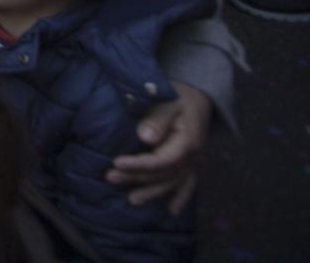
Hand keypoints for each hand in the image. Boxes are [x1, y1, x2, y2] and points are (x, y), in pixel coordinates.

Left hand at [107, 83, 211, 213]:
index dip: (139, 165)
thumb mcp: (168, 101)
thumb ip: (157, 120)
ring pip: (172, 182)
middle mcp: (193, 157)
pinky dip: (182, 198)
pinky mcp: (192, 164)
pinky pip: (189, 185)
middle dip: (136, 177)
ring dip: (152, 192)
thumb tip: (145, 138)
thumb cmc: (179, 96)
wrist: (199, 97)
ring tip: (132, 201)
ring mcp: (194, 163)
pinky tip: (172, 212)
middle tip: (110, 178)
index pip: (161, 160)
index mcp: (187, 142)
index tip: (116, 163)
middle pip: (162, 173)